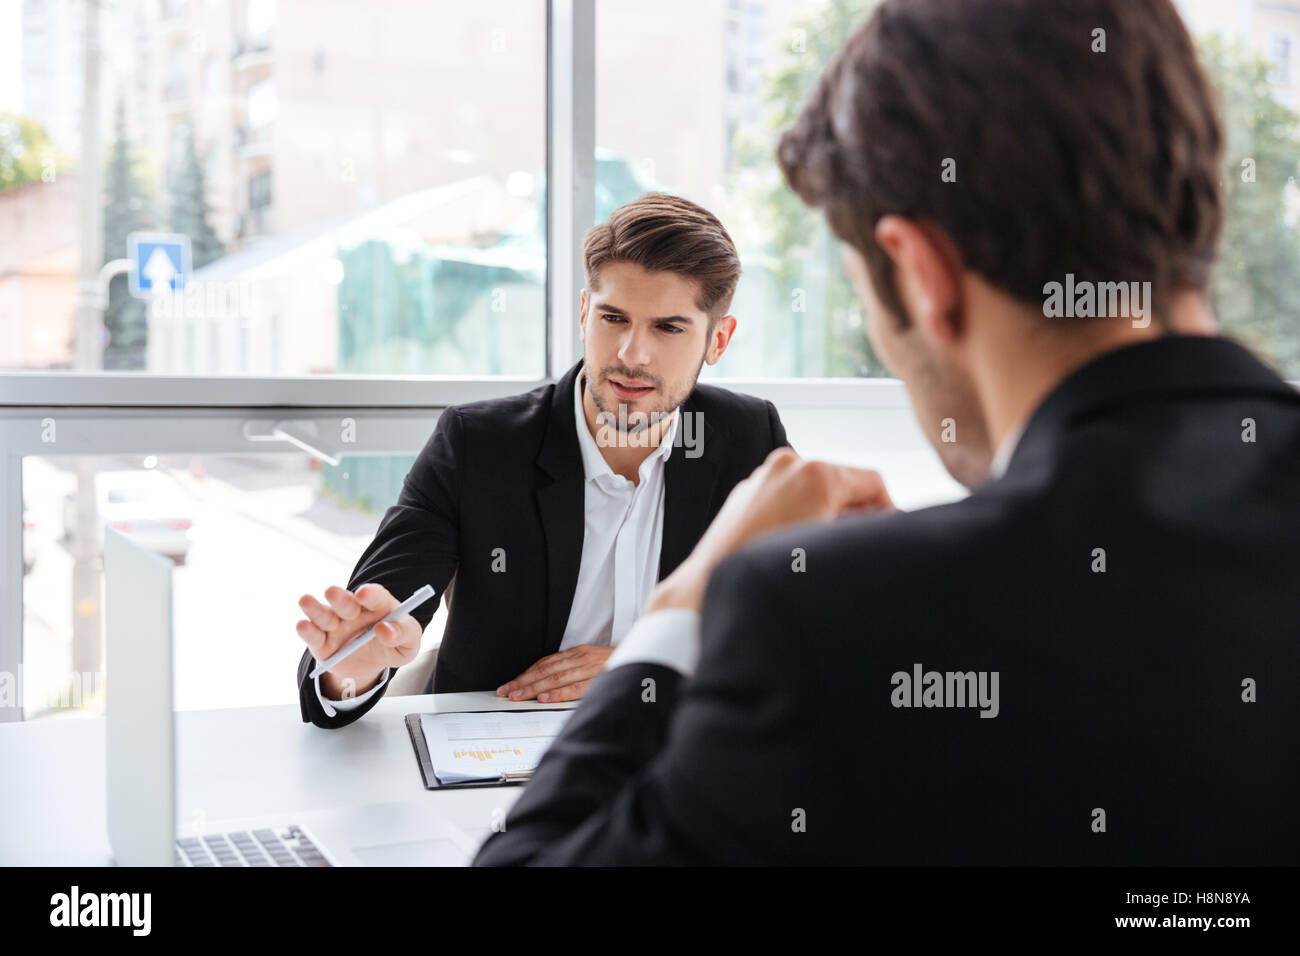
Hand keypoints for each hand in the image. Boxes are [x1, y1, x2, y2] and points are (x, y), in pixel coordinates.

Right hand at [296, 583, 422, 700]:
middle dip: (339, 597)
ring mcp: (335, 625)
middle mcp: (353, 611)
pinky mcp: (321, 643)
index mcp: (378, 605)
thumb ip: (404, 634)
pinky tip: (302, 625)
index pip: (374, 595)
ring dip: (315, 608)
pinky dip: (306, 630)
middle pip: (346, 602)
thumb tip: (386, 630)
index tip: (364, 594)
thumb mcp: (409, 644)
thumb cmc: (393, 645)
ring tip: (306, 600)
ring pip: (324, 614)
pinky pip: (312, 635)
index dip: (369, 594)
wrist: (372, 665)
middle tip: (332, 592)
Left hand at [496, 644, 614, 702]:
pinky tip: (545, 698)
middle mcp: (581, 658)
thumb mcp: (592, 663)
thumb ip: (573, 672)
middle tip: (507, 692)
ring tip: (519, 696)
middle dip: (524, 682)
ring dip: (535, 688)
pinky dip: (558, 693)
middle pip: (546, 670)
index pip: (545, 663)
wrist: (645, 656)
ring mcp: (590, 668)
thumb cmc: (618, 665)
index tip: (511, 684)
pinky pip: (575, 687)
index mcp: (578, 654)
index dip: (526, 674)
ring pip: (556, 678)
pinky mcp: (599, 678)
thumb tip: (548, 688)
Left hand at [647, 448, 894, 613]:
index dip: (889, 508)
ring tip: (826, 549)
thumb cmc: (774, 575)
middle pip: (842, 482)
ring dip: (827, 513)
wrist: (712, 589)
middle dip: (857, 512)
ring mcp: (763, 477)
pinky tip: (798, 545)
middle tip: (862, 544)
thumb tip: (887, 523)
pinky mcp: (746, 492)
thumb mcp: (834, 548)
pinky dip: (801, 512)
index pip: (872, 481)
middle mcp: (788, 465)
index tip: (891, 532)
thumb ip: (866, 529)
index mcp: (816, 474)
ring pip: (813, 489)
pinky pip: (786, 495)